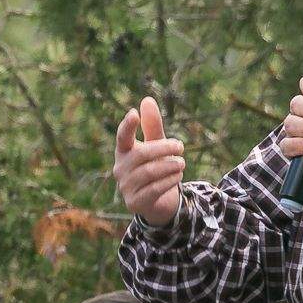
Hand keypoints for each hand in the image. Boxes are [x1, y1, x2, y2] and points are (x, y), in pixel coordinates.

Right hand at [113, 98, 185, 225]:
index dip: (127, 126)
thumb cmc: (156, 167)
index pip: (122, 137)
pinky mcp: (135, 202)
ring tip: (182, 163)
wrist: (159, 202)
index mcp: (123, 152)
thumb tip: (147, 100)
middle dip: (163, 148)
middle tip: (181, 146)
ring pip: (149, 172)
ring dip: (169, 166)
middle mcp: (120, 168)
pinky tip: (178, 175)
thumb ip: (152, 125)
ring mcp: (125, 187)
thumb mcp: (157, 145)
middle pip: (141, 155)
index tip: (134, 114)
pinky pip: (154, 189)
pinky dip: (169, 180)